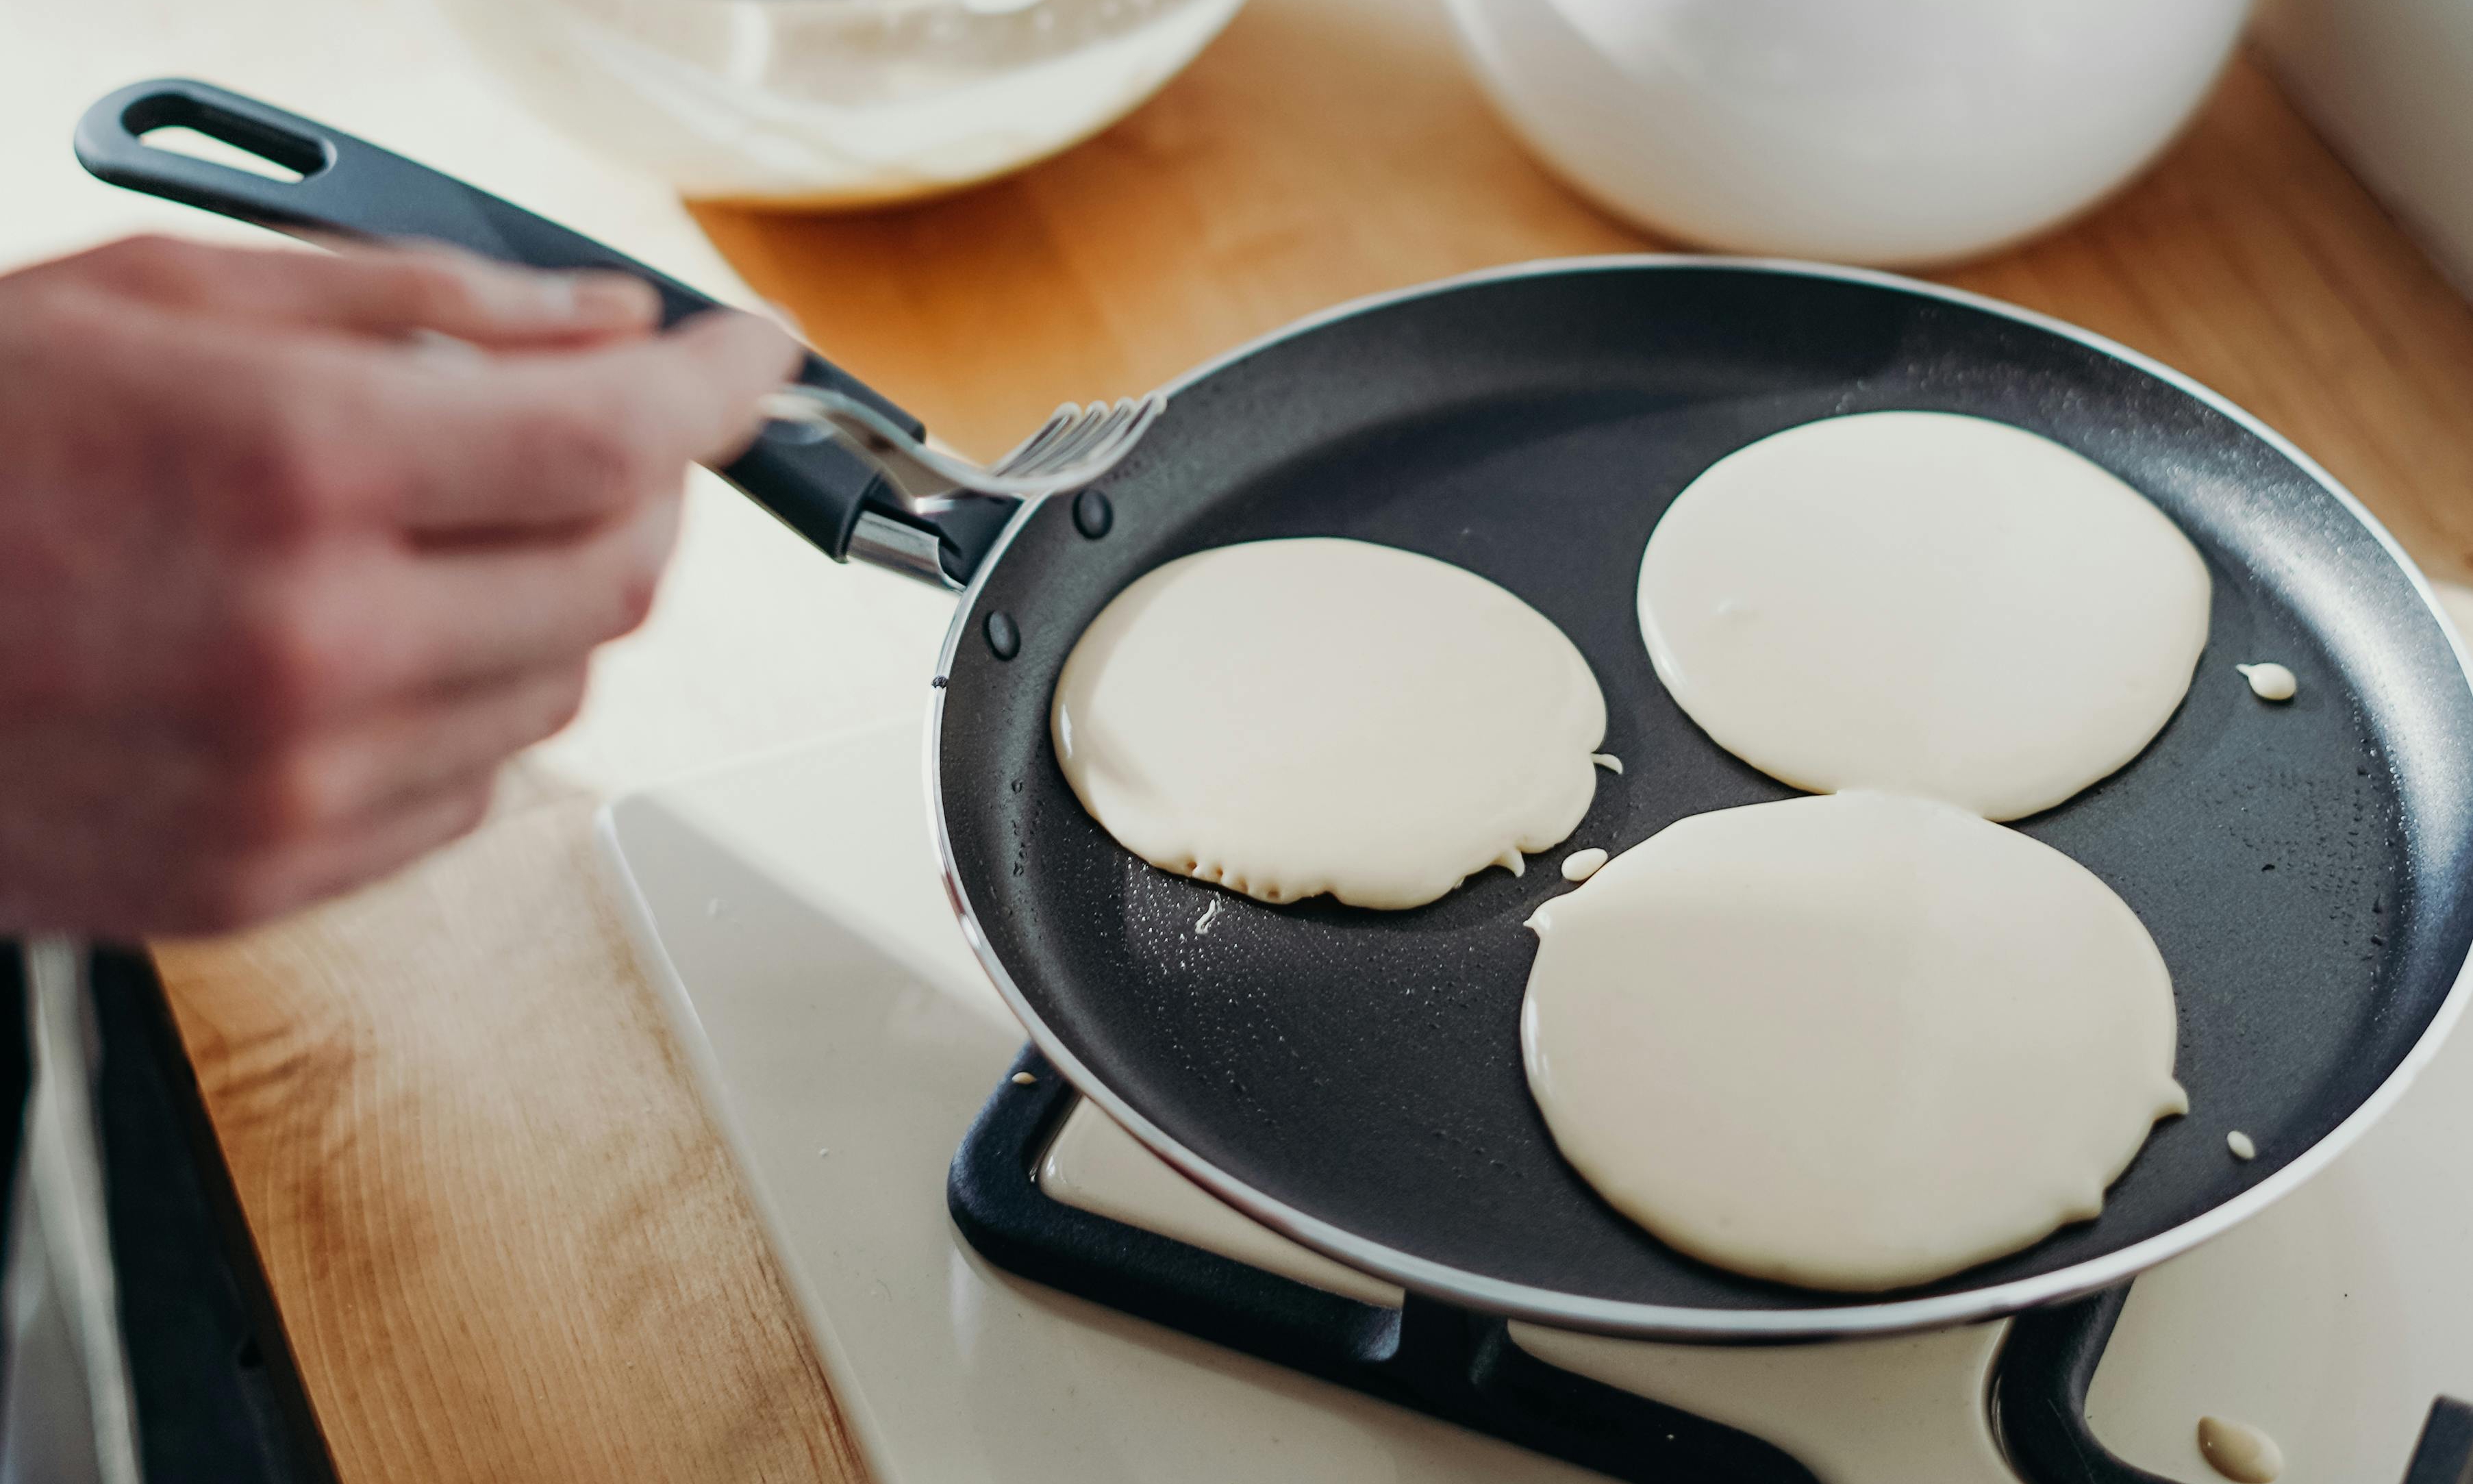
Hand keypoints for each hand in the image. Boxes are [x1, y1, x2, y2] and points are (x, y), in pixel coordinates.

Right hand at [0, 235, 798, 935]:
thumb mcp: (157, 298)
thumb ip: (418, 308)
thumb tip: (599, 321)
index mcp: (293, 471)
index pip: (616, 439)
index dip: (714, 388)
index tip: (748, 359)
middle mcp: (316, 646)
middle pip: (621, 576)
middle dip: (643, 490)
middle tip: (598, 432)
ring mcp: (297, 785)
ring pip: (564, 688)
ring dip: (553, 596)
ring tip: (440, 531)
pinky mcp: (266, 878)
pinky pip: (476, 789)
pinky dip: (475, 703)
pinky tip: (376, 640)